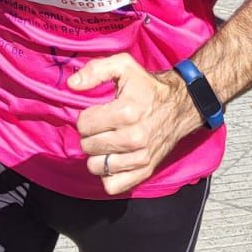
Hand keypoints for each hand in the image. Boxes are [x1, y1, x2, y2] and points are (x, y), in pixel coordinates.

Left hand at [69, 54, 202, 195]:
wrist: (180, 106)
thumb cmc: (147, 87)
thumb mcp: (123, 66)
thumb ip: (95, 70)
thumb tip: (72, 84)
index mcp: (126, 111)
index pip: (84, 125)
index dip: (85, 118)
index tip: (96, 114)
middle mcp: (134, 137)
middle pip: (89, 146)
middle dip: (89, 136)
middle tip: (101, 128)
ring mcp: (141, 157)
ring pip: (97, 167)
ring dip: (96, 155)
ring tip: (106, 143)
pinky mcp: (145, 171)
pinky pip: (113, 185)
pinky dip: (108, 175)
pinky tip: (112, 159)